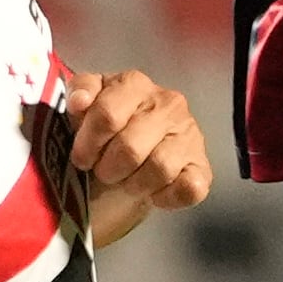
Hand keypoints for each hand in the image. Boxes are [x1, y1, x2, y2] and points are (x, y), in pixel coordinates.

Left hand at [62, 69, 214, 209]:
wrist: (127, 161)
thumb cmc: (103, 133)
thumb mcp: (82, 108)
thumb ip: (79, 93)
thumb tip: (80, 101)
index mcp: (135, 84)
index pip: (108, 115)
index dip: (88, 145)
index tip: (82, 157)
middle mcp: (169, 103)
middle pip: (130, 148)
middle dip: (108, 168)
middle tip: (105, 171)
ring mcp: (190, 135)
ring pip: (160, 168)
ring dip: (135, 184)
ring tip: (127, 181)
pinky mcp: (203, 168)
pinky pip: (189, 188)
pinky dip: (166, 197)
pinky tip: (153, 192)